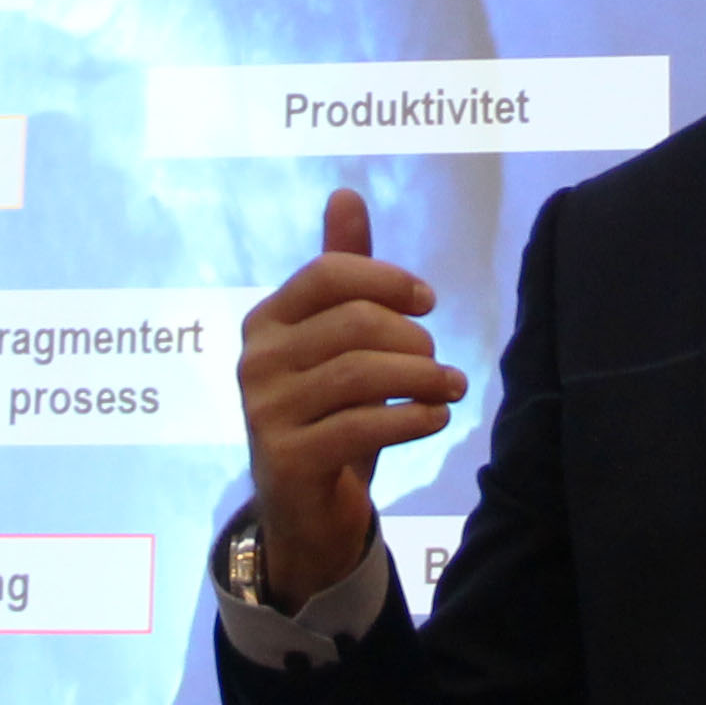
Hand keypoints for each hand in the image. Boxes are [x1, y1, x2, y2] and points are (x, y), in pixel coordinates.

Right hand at [234, 188, 462, 609]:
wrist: (305, 510)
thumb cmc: (328, 413)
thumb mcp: (337, 341)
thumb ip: (344, 273)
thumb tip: (346, 194)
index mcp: (266, 321)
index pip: (329, 273)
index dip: (387, 279)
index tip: (427, 302)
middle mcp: (256, 361)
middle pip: (355, 323)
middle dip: (413, 338)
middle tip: (440, 362)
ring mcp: (266, 411)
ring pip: (364, 374)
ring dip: (423, 378)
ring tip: (449, 388)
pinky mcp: (287, 459)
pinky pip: (364, 424)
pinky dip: (413, 418)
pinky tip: (435, 418)